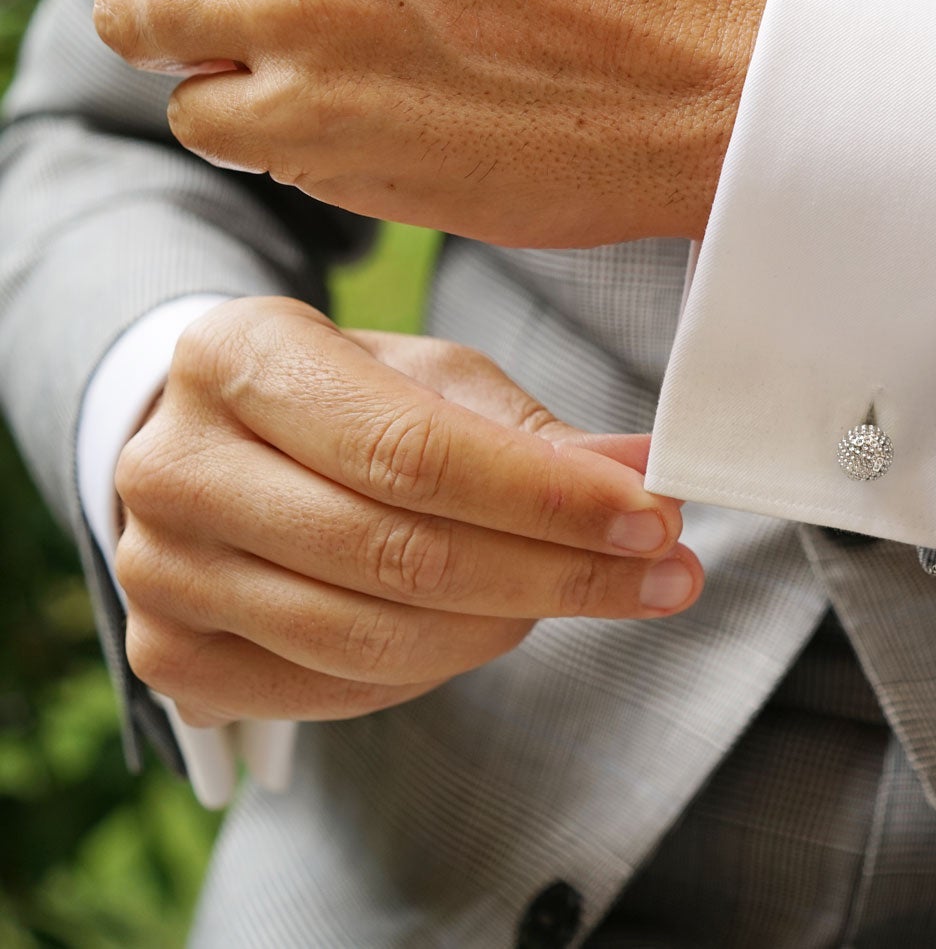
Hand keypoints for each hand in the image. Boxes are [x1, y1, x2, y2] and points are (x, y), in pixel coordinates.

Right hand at [112, 296, 700, 726]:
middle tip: (667, 574)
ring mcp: (156, 572)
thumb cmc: (344, 401)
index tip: (656, 519)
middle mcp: (173, 466)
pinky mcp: (168, 657)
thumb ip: (536, 435)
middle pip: (399, 555)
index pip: (414, 451)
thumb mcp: (436, 384)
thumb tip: (649, 476)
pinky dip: (437, 668)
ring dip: (511, 624)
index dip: (547, 498)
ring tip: (587, 593)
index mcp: (237, 356)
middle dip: (559, 573)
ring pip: (374, 638)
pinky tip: (494, 625)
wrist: (215, 448)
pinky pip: (338, 691)